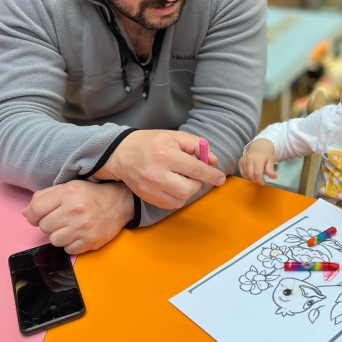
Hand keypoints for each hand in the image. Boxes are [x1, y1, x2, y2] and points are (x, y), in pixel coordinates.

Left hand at [22, 181, 133, 254]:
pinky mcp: (91, 241)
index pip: (36, 209)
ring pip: (54, 240)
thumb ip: (44, 197)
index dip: (32, 215)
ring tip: (70, 227)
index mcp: (68, 193)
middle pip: (44, 226)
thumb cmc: (91, 195)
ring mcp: (83, 227)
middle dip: (49, 224)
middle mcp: (75, 209)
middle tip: (60, 219)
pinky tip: (78, 234)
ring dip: (59, 235)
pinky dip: (70, 244)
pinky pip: (68, 250)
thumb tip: (26, 213)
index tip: (36, 217)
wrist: (119, 203)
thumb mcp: (68, 187)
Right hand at [94, 130, 224, 209]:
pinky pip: (171, 205)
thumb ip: (196, 146)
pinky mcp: (147, 197)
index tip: (220, 179)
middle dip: (197, 182)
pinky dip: (177, 197)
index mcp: (165, 154)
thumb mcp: (174, 136)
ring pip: (181, 199)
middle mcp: (157, 173)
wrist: (121, 154)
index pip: (195, 168)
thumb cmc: (150, 143)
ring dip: (187, 190)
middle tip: (192, 174)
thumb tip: (212, 161)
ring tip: (180, 178)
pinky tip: (173, 186)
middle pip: (189, 188)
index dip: (211, 175)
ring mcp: (150, 188)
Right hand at [238, 139, 276, 185]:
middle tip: (260, 180)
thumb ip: (271, 169)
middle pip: (251, 175)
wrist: (259, 147)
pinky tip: (251, 173)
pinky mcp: (240, 162)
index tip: (263, 183)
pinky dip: (246, 176)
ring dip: (251, 178)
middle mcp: (249, 158)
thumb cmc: (265, 155)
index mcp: (258, 158)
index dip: (260, 180)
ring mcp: (243, 160)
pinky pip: (242, 173)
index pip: (257, 173)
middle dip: (256, 180)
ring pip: (246, 175)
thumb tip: (274, 177)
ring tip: (256, 176)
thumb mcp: (271, 161)